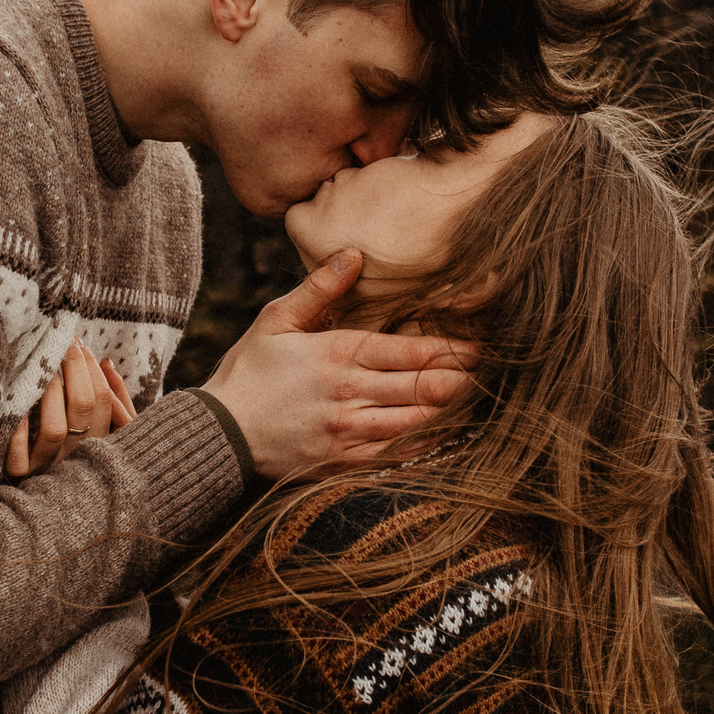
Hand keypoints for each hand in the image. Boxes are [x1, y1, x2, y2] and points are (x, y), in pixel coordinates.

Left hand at [5, 344, 137, 476]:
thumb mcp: (102, 430)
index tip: (79, 343)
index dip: (91, 368)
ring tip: (43, 369)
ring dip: (49, 394)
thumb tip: (108, 363)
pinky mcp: (22, 478)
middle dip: (73, 369)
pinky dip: (16, 434)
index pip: (103, 400)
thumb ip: (113, 400)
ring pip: (54, 429)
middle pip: (82, 408)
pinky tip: (15, 410)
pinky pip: (18, 459)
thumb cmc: (76, 456)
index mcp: (100, 444)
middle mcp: (78, 455)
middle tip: (62, 344)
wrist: (49, 510)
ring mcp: (49, 467)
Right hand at [200, 250, 471, 478]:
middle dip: (460, 381)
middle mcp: (348, 393)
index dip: (449, 350)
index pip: (407, 351)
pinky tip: (446, 438)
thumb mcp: (277, 320)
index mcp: (337, 354)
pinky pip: (394, 454)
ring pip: (414, 422)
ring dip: (449, 413)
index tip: (479, 347)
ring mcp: (347, 430)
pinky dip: (424, 446)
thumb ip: (320, 288)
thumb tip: (354, 254)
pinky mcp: (342, 460)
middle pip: (420, 388)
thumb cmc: (248, 373)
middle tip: (493, 374)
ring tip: (479, 403)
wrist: (219, 434)